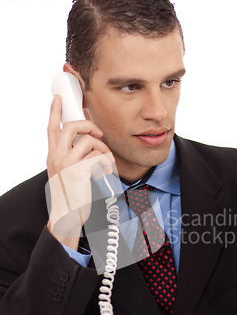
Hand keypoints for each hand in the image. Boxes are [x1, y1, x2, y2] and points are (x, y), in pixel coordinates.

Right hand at [46, 94, 113, 248]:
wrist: (66, 216)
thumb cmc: (70, 196)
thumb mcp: (64, 173)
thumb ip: (70, 157)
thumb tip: (86, 144)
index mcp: (53, 156)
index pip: (51, 128)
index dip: (54, 111)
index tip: (58, 99)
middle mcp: (57, 156)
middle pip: (72, 126)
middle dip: (89, 125)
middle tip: (99, 135)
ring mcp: (67, 163)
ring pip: (89, 141)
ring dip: (103, 150)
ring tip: (105, 163)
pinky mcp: (78, 171)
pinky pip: (99, 156)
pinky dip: (107, 163)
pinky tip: (106, 172)